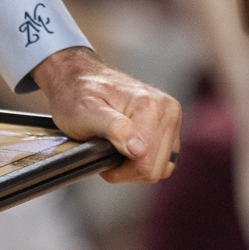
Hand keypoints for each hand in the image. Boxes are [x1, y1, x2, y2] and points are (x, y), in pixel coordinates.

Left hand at [32, 47, 179, 183]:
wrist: (79, 78)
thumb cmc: (76, 95)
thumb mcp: (86, 113)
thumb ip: (114, 129)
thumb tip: (140, 150)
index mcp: (149, 106)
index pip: (145, 163)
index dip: (120, 171)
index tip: (101, 157)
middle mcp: (167, 109)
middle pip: (156, 168)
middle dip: (129, 170)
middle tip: (106, 153)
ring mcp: (171, 115)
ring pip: (163, 166)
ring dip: (138, 166)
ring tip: (115, 150)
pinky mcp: (171, 123)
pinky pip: (165, 158)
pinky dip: (147, 161)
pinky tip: (127, 149)